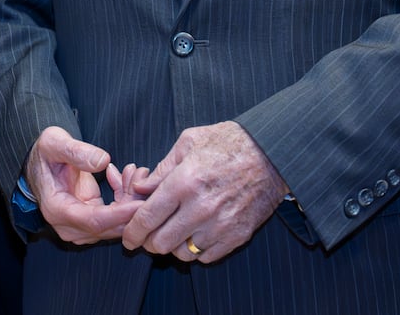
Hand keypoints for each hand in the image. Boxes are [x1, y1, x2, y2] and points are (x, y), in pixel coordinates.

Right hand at [24, 127, 140, 243]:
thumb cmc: (46, 153)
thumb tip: (103, 161)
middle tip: (141, 175)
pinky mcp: (92, 222)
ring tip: (132, 171)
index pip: (94, 221)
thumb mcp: (54, 143)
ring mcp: (81, 227)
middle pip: (109, 227)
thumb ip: (76, 151)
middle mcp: (68, 226)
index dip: (120, 214)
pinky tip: (123, 176)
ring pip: (116, 225)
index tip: (142, 204)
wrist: (42, 162)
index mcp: (56, 210)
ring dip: (130, 200)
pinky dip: (125, 199)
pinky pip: (116, 218)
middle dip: (131, 204)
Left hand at [120, 120, 286, 262]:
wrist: (271, 153)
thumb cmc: (226, 142)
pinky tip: (194, 234)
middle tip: (147, 236)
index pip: (148, 217)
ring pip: (183, 253)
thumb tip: (140, 188)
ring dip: (172, 247)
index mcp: (184, 182)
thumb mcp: (188, 143)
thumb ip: (161, 169)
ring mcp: (221, 224)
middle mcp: (201, 208)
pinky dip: (195, 250)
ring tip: (172, 233)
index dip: (132, 232)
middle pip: (161, 242)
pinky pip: (206, 256)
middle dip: (148, 242)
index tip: (127, 238)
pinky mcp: (238, 235)